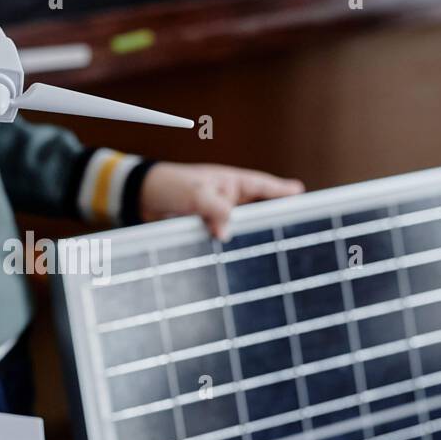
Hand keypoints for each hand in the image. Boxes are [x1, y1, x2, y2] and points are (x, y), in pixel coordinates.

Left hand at [139, 162, 303, 240]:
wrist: (140, 197)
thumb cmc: (169, 185)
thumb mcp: (194, 194)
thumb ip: (214, 210)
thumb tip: (226, 233)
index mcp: (230, 182)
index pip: (262, 186)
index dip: (281, 191)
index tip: (300, 194)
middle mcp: (228, 198)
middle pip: (258, 210)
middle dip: (273, 220)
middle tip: (295, 231)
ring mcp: (218, 214)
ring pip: (241, 227)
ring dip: (249, 237)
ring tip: (271, 251)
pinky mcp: (205, 228)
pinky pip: (223, 237)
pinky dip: (229, 245)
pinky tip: (238, 258)